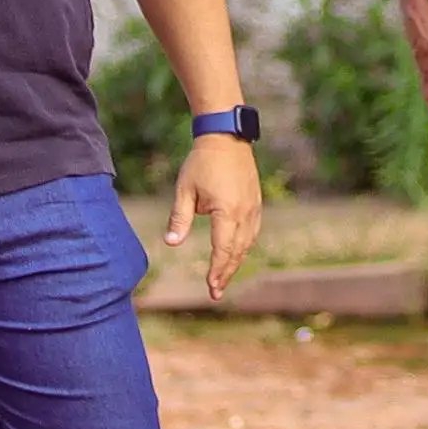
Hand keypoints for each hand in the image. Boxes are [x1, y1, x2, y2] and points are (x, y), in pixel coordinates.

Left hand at [166, 132, 266, 301]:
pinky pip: (252, 232)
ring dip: (236, 262)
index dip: (216, 270)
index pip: (223, 249)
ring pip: (248, 244)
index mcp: (227, 211)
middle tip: (215, 292)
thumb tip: (171, 244)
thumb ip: (179, 219)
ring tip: (224, 278)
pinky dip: (244, 247)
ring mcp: (254, 208)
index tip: (210, 287)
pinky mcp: (256, 203)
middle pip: (238, 251)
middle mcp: (245, 213)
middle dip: (226, 273)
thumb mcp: (185, 190)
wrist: (226, 136)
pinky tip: (236, 254)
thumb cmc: (202, 162)